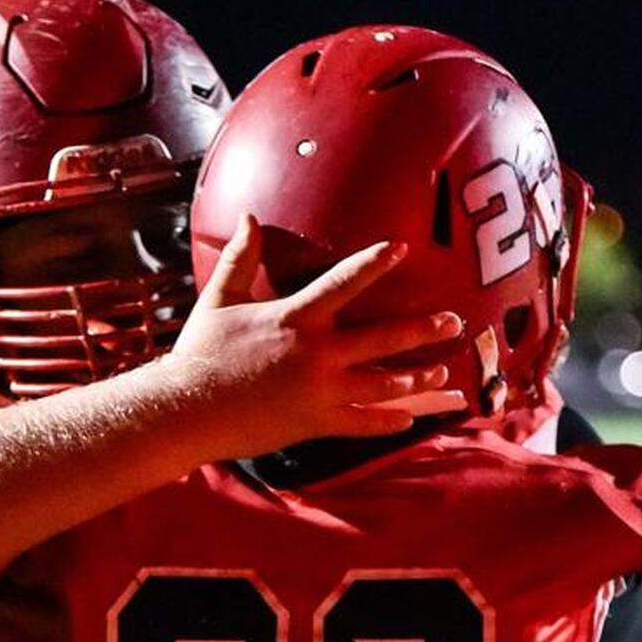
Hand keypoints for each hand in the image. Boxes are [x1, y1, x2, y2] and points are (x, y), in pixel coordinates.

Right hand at [167, 214, 467, 455]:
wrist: (187, 410)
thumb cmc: (200, 353)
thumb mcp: (218, 299)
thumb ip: (241, 259)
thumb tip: (249, 218)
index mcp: (296, 318)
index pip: (344, 282)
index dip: (375, 263)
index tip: (401, 249)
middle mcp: (317, 354)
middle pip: (384, 338)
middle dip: (423, 329)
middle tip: (453, 322)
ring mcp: (321, 392)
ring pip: (383, 384)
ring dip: (416, 378)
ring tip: (440, 372)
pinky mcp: (317, 424)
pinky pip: (363, 423)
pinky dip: (388, 421)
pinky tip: (408, 418)